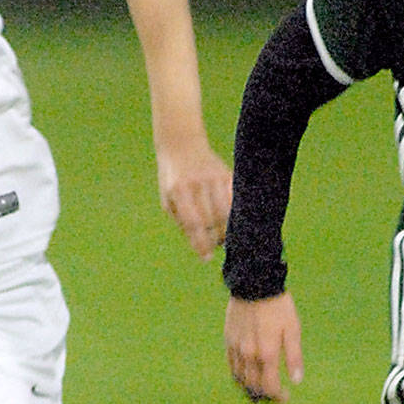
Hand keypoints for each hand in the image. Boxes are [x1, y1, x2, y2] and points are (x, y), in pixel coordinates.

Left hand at [158, 143, 232, 260]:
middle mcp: (197, 184)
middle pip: (212, 219)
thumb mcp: (168, 201)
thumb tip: (201, 245)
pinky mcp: (226, 174)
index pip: (193, 223)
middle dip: (215, 238)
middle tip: (215, 246)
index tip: (206, 258)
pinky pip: (235, 199)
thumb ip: (182, 222)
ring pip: (226, 211)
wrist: (182, 145)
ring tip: (223, 236)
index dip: (200, 243)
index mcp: (179, 191)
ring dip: (227, 228)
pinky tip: (233, 221)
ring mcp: (214, 178)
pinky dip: (235, 213)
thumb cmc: (173, 180)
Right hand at [225, 292, 302, 403]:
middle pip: (253, 386)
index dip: (277, 397)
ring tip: (260, 389)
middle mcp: (249, 355)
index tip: (285, 398)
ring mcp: (236, 348)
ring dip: (250, 388)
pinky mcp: (228, 340)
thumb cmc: (278, 306)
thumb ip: (294, 357)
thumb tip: (296, 381)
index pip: (269, 387)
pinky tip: (246, 376)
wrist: (254, 284)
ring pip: (240, 379)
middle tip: (274, 396)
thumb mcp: (292, 329)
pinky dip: (238, 376)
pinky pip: (231, 366)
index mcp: (267, 354)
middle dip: (264, 396)